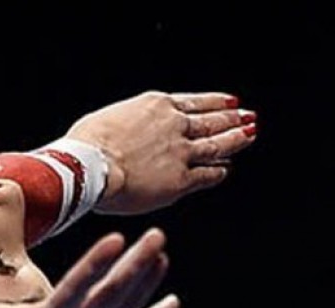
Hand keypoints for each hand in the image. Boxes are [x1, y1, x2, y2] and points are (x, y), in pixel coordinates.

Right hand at [67, 91, 256, 215]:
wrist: (88, 165)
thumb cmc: (86, 144)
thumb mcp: (109, 118)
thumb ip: (128, 124)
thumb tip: (124, 133)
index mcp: (156, 106)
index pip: (195, 102)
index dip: (216, 102)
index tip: (231, 101)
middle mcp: (174, 126)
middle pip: (212, 121)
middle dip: (232, 119)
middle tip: (248, 117)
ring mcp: (180, 153)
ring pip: (216, 145)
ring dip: (235, 140)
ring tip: (248, 136)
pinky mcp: (180, 180)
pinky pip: (207, 175)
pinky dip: (218, 171)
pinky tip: (226, 170)